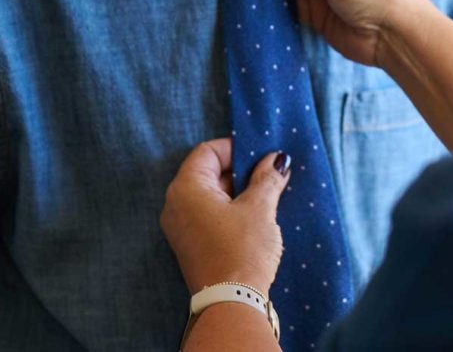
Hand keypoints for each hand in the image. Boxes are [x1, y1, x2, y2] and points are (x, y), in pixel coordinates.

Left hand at [160, 139, 290, 294]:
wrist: (231, 303)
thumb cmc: (242, 249)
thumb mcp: (259, 207)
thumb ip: (266, 178)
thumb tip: (276, 159)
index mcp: (186, 188)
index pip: (208, 151)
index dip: (235, 148)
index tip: (260, 156)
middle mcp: (176, 204)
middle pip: (208, 171)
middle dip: (239, 170)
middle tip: (268, 174)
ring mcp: (181, 226)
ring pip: (210, 194)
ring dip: (237, 190)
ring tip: (266, 194)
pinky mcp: (190, 244)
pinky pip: (208, 213)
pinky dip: (229, 208)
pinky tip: (254, 214)